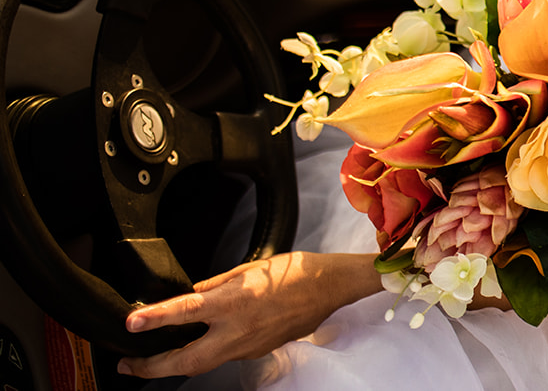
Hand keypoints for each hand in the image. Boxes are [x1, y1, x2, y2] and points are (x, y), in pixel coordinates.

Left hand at [117, 251, 381, 379]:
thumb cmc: (296, 272)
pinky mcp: (257, 351)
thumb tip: (192, 294)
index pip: (186, 312)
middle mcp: (239, 329)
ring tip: (153, 362)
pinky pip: (224, 357)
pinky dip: (204, 356)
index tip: (132, 324)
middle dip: (153, 367)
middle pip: (186, 360)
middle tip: (128, 366)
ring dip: (175, 365)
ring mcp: (248, 345)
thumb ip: (218, 283)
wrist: (331, 287)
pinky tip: (197, 348)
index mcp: (236, 301)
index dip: (155, 318)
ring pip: (203, 364)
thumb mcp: (253, 268)